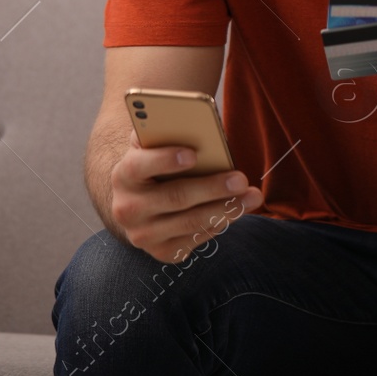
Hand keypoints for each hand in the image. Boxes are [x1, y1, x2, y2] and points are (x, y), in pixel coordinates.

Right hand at [109, 136, 263, 262]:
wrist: (141, 200)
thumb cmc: (157, 162)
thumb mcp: (155, 144)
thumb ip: (165, 131)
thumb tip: (196, 123)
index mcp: (124, 174)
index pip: (139, 166)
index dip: (165, 159)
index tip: (193, 154)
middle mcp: (127, 209)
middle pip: (175, 197)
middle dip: (212, 188)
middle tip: (241, 179)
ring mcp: (143, 235)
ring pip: (190, 223)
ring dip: (226, 209)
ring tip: (252, 196)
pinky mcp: (162, 252)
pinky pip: (196, 239)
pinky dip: (219, 224)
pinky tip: (236, 211)